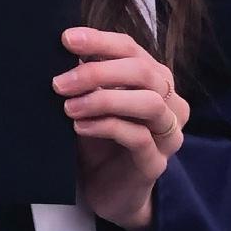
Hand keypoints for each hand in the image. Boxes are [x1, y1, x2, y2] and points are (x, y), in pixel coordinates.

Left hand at [54, 27, 188, 230]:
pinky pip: (138, 137)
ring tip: (69, 106)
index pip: (132, 50)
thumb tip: (62, 47)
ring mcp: (167, 135)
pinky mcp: (156, 163)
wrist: (107, 191)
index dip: (101, 41)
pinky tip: (80, 126)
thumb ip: (87, 78)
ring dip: (104, 100)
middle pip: (143, 72)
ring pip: (148, 103)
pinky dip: (106, 126)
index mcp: (155, 81)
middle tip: (60, 82)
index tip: (66, 39)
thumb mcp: (91, 103)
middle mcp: (170, 103)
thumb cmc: (100, 141)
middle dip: (98, 72)